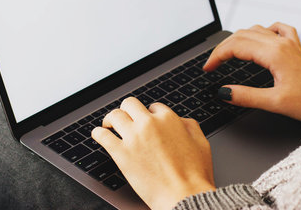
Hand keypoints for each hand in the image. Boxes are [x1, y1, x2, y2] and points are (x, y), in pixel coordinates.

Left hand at [91, 98, 214, 209]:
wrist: (184, 195)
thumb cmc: (194, 174)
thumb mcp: (201, 142)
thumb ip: (190, 126)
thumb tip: (180, 121)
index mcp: (168, 118)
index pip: (153, 106)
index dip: (150, 114)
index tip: (147, 122)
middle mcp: (149, 123)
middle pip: (130, 104)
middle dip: (128, 110)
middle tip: (125, 118)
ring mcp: (133, 137)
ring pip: (114, 115)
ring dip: (111, 119)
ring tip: (109, 125)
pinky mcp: (121, 153)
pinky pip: (102, 136)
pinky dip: (98, 133)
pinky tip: (99, 135)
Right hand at [204, 22, 300, 122]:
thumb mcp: (275, 103)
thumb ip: (246, 96)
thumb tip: (224, 92)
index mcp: (274, 54)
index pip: (236, 46)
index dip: (217, 56)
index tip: (208, 68)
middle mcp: (280, 44)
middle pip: (242, 35)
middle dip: (223, 48)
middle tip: (213, 64)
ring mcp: (289, 43)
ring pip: (256, 30)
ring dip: (238, 39)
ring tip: (228, 53)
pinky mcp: (296, 48)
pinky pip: (277, 29)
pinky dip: (264, 30)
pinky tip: (262, 36)